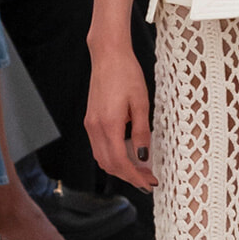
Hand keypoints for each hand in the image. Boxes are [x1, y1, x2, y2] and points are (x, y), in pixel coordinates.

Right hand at [86, 46, 155, 189]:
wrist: (108, 56)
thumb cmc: (126, 74)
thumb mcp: (141, 103)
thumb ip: (141, 132)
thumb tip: (143, 156)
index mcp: (108, 124)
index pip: (119, 162)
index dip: (134, 176)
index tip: (148, 183)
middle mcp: (95, 127)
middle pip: (109, 165)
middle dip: (128, 176)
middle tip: (147, 181)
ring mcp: (90, 124)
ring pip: (102, 158)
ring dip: (120, 168)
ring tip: (139, 170)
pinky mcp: (90, 120)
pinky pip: (99, 147)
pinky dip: (112, 157)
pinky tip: (127, 155)